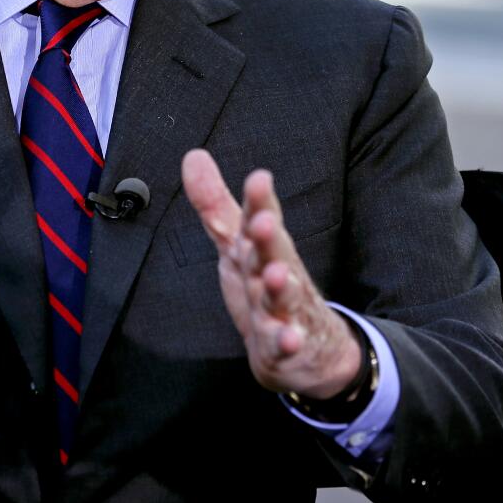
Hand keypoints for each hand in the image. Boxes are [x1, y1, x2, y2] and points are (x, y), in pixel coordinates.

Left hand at [181, 149, 360, 398]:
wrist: (309, 347)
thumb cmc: (266, 285)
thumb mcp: (237, 244)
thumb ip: (215, 204)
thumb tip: (194, 156)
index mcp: (263, 247)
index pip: (261, 218)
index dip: (259, 200)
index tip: (259, 179)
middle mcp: (277, 272)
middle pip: (273, 252)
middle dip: (267, 236)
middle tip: (261, 221)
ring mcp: (285, 309)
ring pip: (280, 297)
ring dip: (278, 286)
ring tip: (274, 276)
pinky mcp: (286, 345)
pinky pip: (285, 344)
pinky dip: (287, 341)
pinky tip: (289, 339)